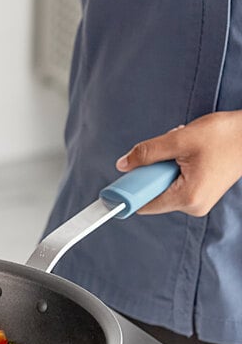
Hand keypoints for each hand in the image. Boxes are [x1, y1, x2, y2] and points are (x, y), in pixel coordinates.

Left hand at [116, 110, 241, 215]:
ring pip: (164, 187)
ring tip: (185, 151)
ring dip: (165, 167)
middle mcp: (193, 206)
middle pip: (153, 195)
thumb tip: (124, 164)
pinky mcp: (201, 194)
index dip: (129, 193)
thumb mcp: (179, 140)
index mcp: (187, 198)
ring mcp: (198, 202)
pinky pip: (175, 184)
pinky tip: (189, 155)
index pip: (144, 204)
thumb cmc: (225, 136)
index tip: (119, 183)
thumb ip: (148, 153)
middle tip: (169, 153)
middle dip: (153, 172)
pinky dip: (175, 169)